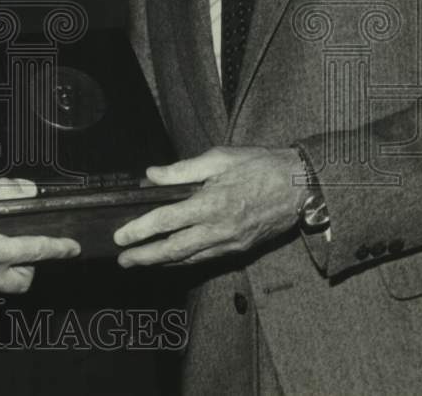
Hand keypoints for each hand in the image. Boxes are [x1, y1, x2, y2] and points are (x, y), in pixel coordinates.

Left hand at [114, 146, 306, 267]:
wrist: (301, 186)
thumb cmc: (260, 166)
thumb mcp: (219, 158)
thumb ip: (182, 170)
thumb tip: (152, 175)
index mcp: (212, 203)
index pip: (167, 221)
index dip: (140, 230)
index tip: (120, 236)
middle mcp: (220, 228)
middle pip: (174, 250)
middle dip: (145, 257)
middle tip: (122, 260)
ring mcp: (231, 242)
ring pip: (189, 259)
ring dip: (161, 262)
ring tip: (139, 262)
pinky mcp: (240, 249)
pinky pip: (206, 258)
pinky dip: (184, 261)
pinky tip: (171, 259)